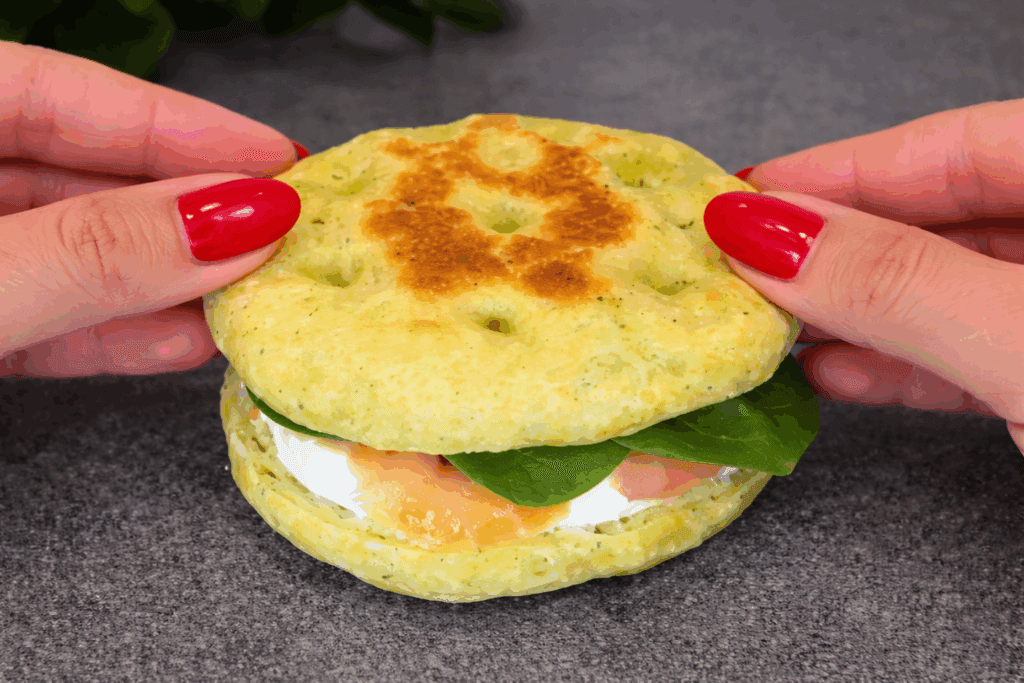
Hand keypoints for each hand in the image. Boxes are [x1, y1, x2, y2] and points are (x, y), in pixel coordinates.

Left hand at [0, 43, 302, 377]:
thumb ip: (93, 250)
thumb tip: (235, 222)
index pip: (56, 91)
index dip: (175, 122)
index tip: (276, 157)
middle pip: (76, 176)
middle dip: (184, 213)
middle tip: (281, 234)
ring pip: (69, 256)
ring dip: (164, 285)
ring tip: (252, 297)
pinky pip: (40, 320)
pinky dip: (110, 336)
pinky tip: (181, 345)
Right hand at [704, 100, 1023, 453]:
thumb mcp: (1023, 339)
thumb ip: (901, 283)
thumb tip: (768, 236)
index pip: (954, 146)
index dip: (840, 168)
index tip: (742, 195)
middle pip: (938, 219)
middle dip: (832, 247)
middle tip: (736, 262)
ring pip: (942, 293)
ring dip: (849, 315)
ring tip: (764, 325)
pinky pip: (964, 356)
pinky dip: (894, 367)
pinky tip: (828, 375)